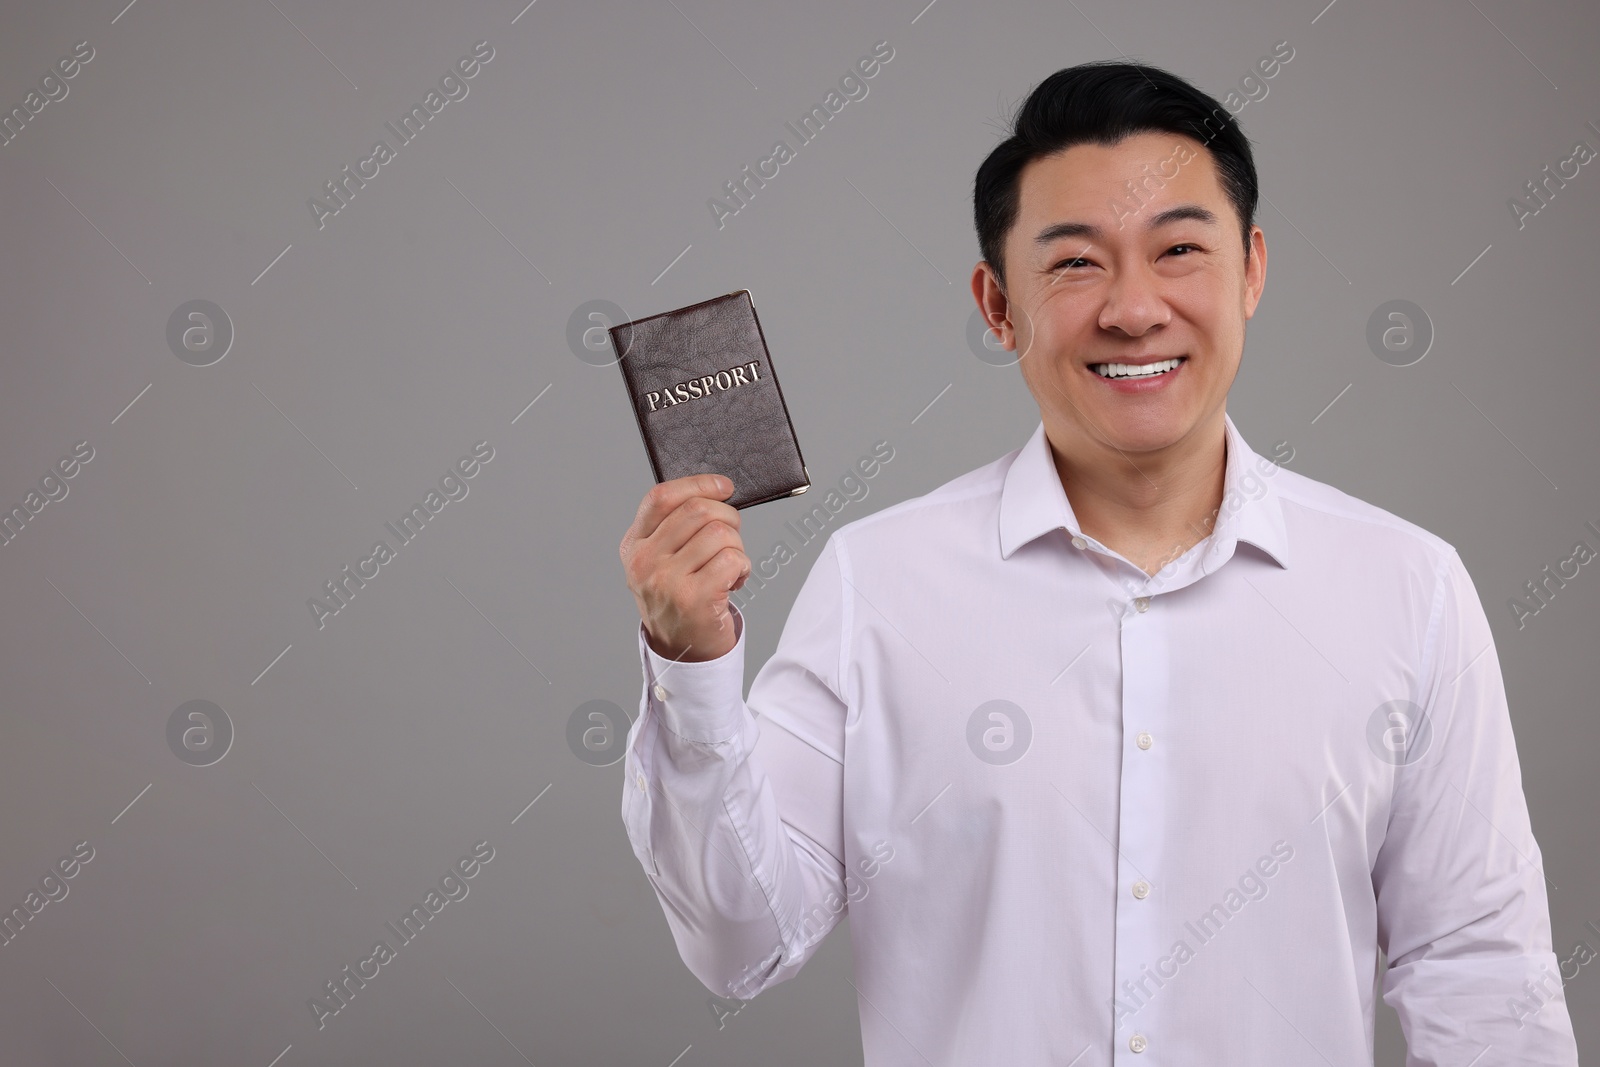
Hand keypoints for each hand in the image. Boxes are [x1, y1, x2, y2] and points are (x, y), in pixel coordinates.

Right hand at [620, 474, 749, 661]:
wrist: (682, 651)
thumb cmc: (679, 599)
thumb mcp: (660, 562)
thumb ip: (675, 528)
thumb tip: (715, 491)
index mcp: (634, 545)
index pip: (662, 498)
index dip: (698, 484)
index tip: (723, 487)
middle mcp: (644, 561)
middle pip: (698, 510)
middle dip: (728, 517)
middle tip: (732, 536)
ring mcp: (666, 581)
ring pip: (720, 533)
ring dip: (737, 546)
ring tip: (731, 565)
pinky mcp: (693, 598)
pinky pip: (733, 559)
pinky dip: (744, 566)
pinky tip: (735, 581)